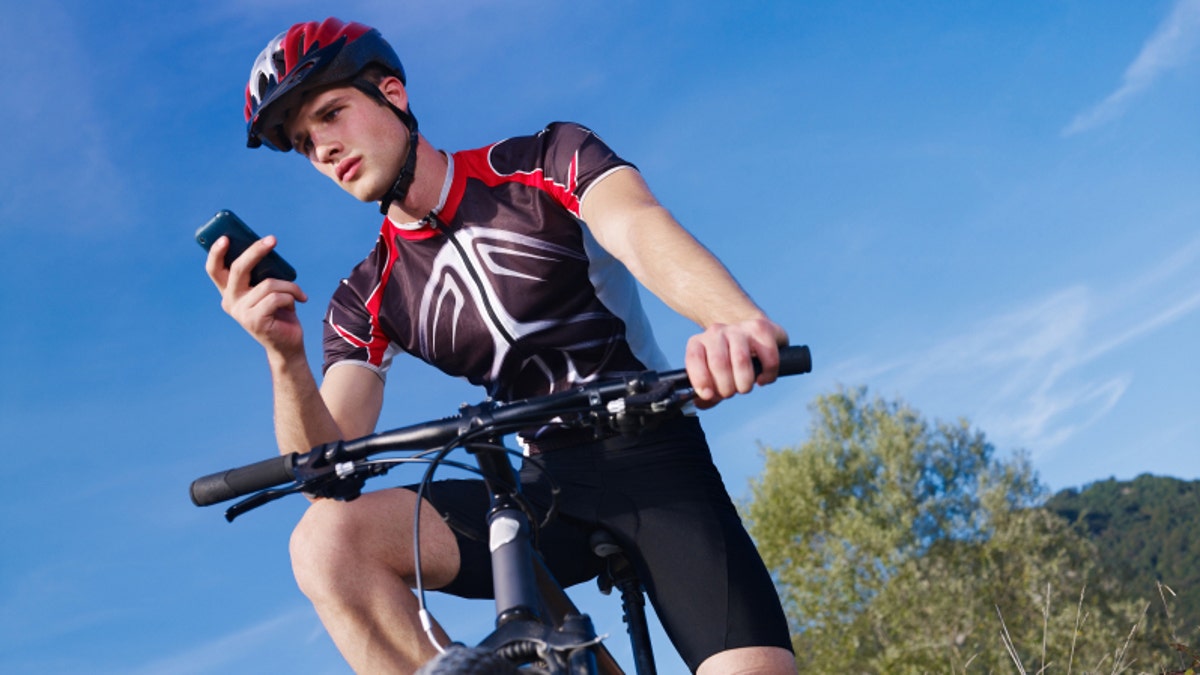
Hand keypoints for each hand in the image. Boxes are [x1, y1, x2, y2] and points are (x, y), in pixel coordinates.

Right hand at [205, 235, 307, 357]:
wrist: (288, 343)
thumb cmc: (279, 312)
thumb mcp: (268, 290)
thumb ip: (261, 274)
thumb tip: (265, 248)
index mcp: (230, 292)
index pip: (214, 270)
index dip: (216, 253)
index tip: (225, 238)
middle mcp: (230, 301)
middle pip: (239, 269)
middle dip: (256, 251)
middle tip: (272, 239)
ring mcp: (241, 312)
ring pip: (268, 284)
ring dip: (289, 286)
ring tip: (298, 294)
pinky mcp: (254, 320)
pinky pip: (277, 298)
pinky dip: (291, 297)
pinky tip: (296, 304)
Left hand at [685, 317, 788, 408]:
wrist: (751, 334)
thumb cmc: (729, 360)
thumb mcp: (713, 374)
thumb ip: (706, 390)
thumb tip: (700, 403)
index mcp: (699, 343)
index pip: (694, 359)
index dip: (700, 380)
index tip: (708, 395)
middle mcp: (717, 332)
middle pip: (719, 363)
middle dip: (726, 388)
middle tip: (731, 392)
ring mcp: (739, 329)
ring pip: (741, 360)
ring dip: (745, 383)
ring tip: (745, 387)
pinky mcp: (762, 329)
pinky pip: (767, 358)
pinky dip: (767, 375)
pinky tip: (762, 379)